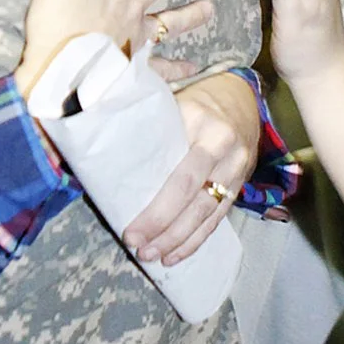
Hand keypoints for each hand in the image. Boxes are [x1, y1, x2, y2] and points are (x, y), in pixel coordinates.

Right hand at [14, 0, 211, 97]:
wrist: (64, 74)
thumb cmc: (55, 23)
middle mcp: (131, 4)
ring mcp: (136, 36)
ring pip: (170, 22)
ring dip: (191, 14)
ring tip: (211, 8)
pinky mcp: (134, 66)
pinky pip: (160, 67)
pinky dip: (177, 68)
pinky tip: (193, 69)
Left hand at [125, 73, 260, 264]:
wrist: (243, 97)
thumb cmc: (195, 95)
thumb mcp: (173, 87)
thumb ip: (144, 93)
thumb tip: (100, 101)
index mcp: (205, 126)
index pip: (183, 176)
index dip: (158, 209)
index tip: (132, 228)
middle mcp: (225, 152)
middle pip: (194, 199)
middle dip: (164, 228)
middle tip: (137, 247)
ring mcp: (236, 171)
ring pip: (207, 214)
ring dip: (179, 240)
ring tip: (153, 256)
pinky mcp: (238, 186)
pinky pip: (218, 219)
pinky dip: (196, 240)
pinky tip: (176, 255)